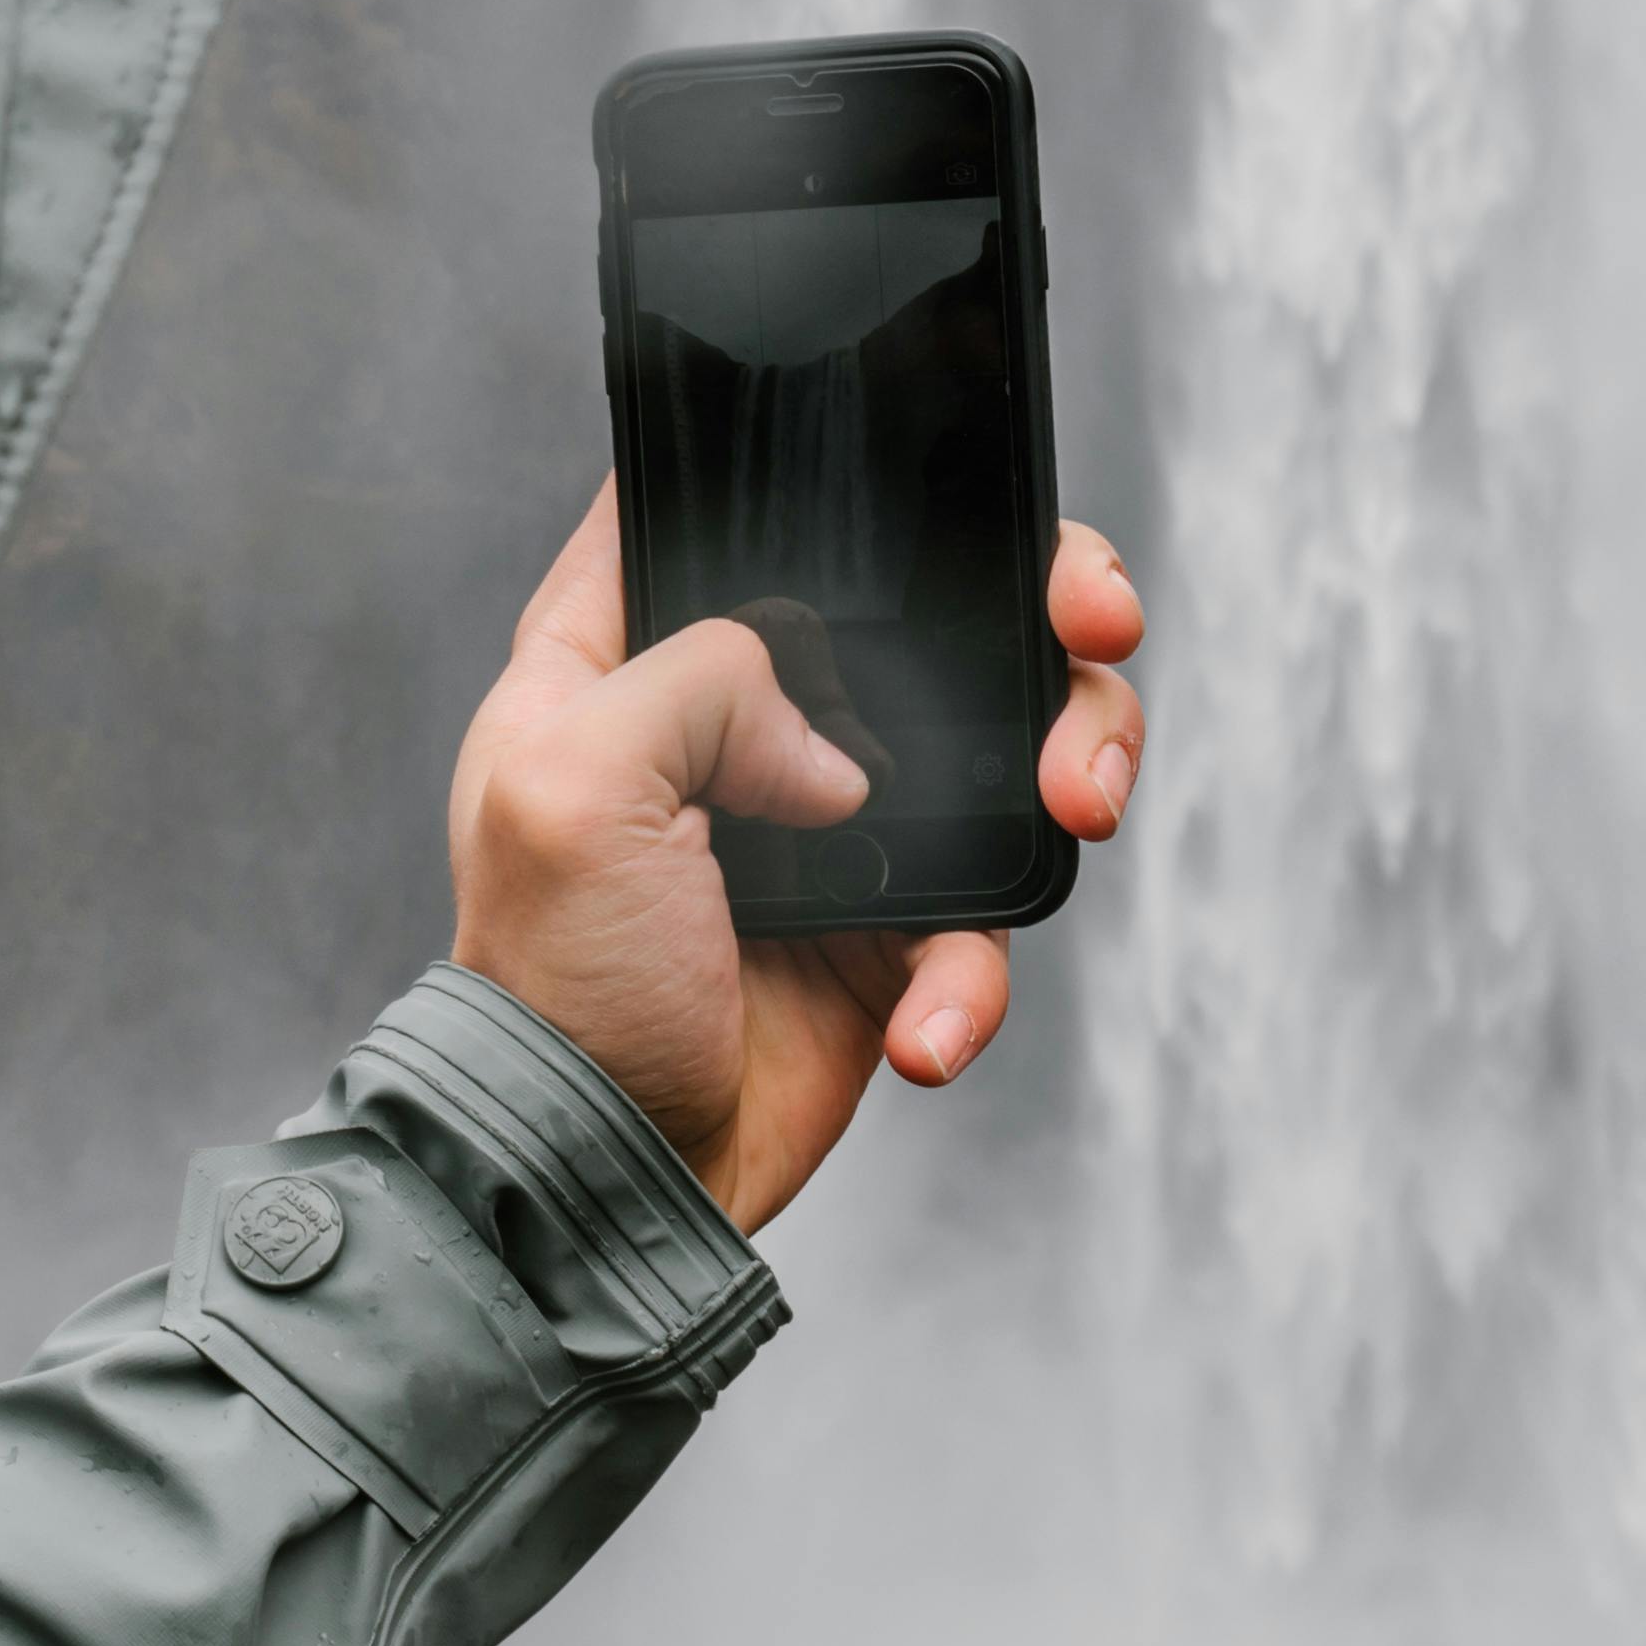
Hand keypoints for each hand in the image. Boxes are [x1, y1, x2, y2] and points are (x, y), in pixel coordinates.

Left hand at [444, 486, 1152, 1234]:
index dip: (837, 469)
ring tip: (1075, 810)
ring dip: (1068, 762)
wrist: (603, 1175)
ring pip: (1000, 744)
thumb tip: (833, 740)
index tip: (947, 476)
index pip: (727, 505)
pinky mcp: (888, 932)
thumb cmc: (550, 983)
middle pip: (924, 612)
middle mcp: (739, 723)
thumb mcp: (565, 783)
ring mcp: (828, 827)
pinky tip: (931, 1021)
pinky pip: (985, 919)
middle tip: (1094, 620)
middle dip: (1038, 607)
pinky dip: (976, 973)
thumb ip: (695, 679)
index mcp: (626, 658)